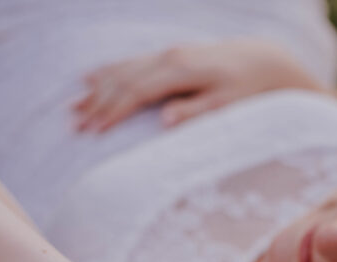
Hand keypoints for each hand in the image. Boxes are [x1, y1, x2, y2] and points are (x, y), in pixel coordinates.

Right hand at [72, 39, 321, 132]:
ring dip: (95, 90)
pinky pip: (131, 63)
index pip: (136, 92)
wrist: (264, 61)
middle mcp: (169, 57)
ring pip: (122, 69)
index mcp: (180, 70)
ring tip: (72, 108)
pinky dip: (107, 72)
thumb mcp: (227, 106)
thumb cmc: (249, 90)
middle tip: (74, 126)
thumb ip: (195, 112)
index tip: (94, 132)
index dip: (113, 112)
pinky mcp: (169, 56)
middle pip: (122, 80)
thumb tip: (165, 121)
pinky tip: (89, 80)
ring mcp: (167, 54)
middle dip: (96, 104)